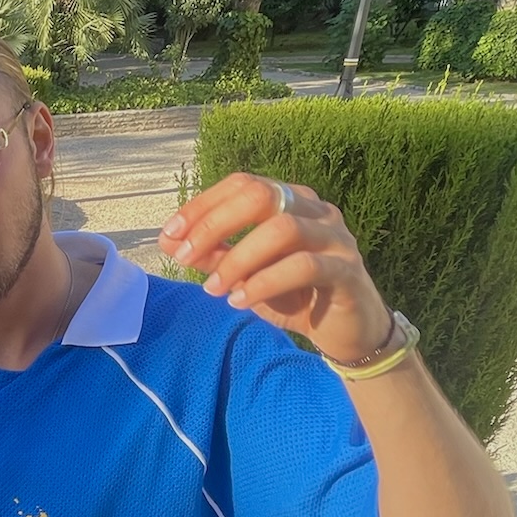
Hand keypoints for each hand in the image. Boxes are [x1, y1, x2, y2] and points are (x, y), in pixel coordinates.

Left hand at [158, 172, 392, 366]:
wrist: (348, 333)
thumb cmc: (294, 297)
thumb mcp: (245, 276)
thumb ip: (212, 256)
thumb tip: (168, 240)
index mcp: (291, 200)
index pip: (243, 184)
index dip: (203, 205)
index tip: (170, 234)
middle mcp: (316, 210)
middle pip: (261, 195)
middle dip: (214, 225)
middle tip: (184, 257)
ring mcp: (335, 237)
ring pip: (282, 229)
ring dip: (238, 259)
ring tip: (213, 289)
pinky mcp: (347, 270)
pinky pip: (303, 267)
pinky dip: (264, 283)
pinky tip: (239, 301)